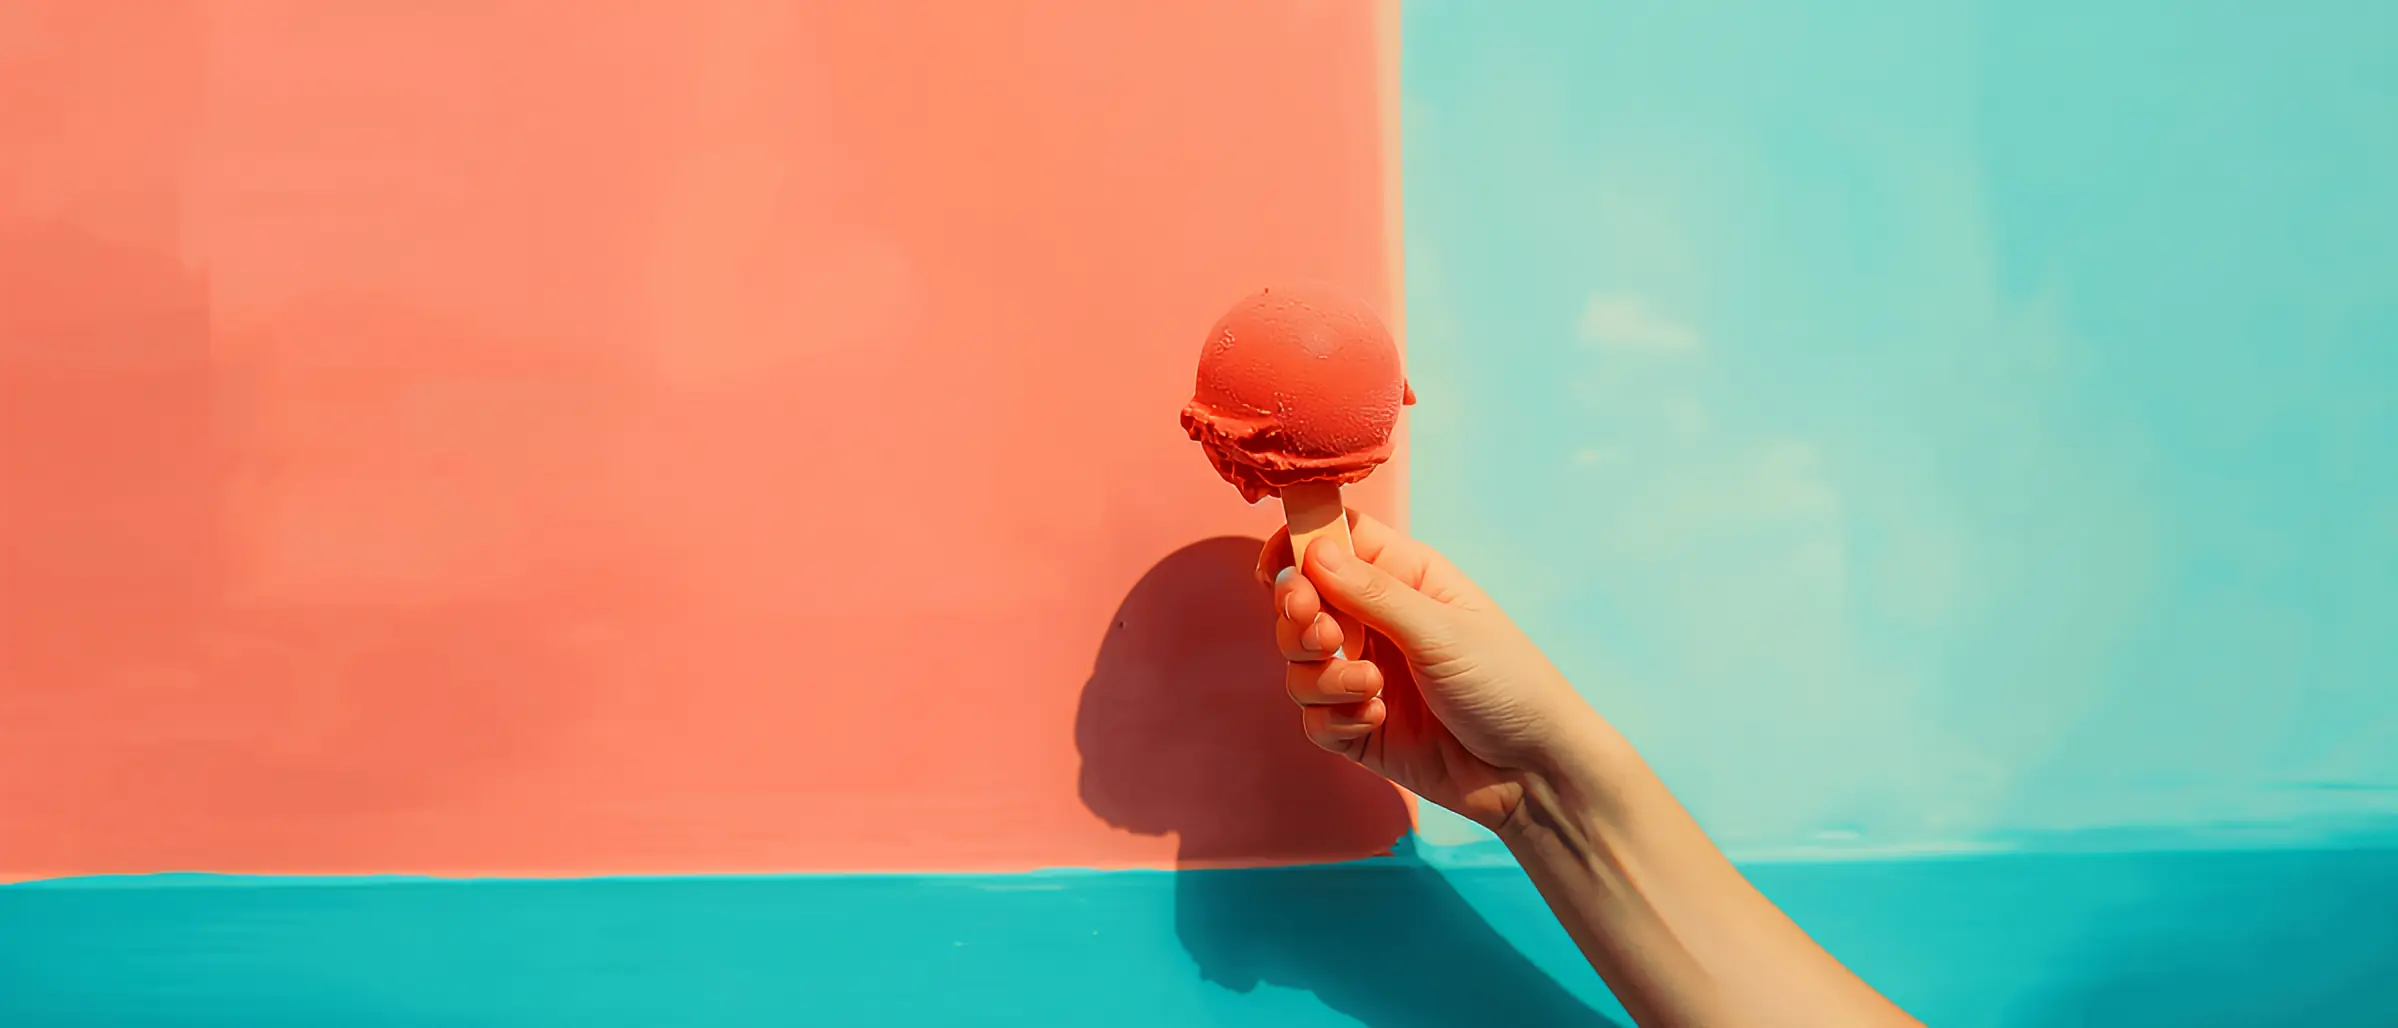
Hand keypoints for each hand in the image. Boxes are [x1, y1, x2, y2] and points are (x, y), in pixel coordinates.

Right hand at [1257, 510, 1609, 831]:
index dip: (1295, 547)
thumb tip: (1311, 550)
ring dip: (1322, 677)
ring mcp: (1366, 676)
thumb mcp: (1442, 630)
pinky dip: (1334, 719)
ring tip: (1370, 689)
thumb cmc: (1507, 684)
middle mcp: (1378, 622)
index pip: (1333, 542)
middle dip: (1299, 620)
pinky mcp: (1360, 728)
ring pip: (1298, 664)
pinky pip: (1314, 717)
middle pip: (1301, 603)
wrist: (1534, 772)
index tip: (1276, 572)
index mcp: (1404, 579)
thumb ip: (1373, 593)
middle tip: (1327, 638)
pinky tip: (1374, 722)